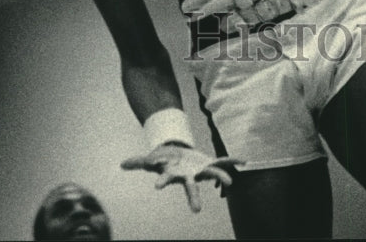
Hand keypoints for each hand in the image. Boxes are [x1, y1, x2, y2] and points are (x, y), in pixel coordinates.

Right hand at [121, 143, 241, 211]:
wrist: (180, 156)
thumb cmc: (166, 161)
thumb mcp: (152, 159)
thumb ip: (138, 162)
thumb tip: (121, 165)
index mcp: (174, 175)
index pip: (166, 180)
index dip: (162, 182)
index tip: (156, 187)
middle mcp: (189, 176)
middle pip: (191, 186)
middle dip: (194, 197)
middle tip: (196, 210)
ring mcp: (201, 170)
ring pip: (212, 174)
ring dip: (221, 178)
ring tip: (230, 182)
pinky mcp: (210, 162)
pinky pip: (224, 160)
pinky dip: (234, 160)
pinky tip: (244, 161)